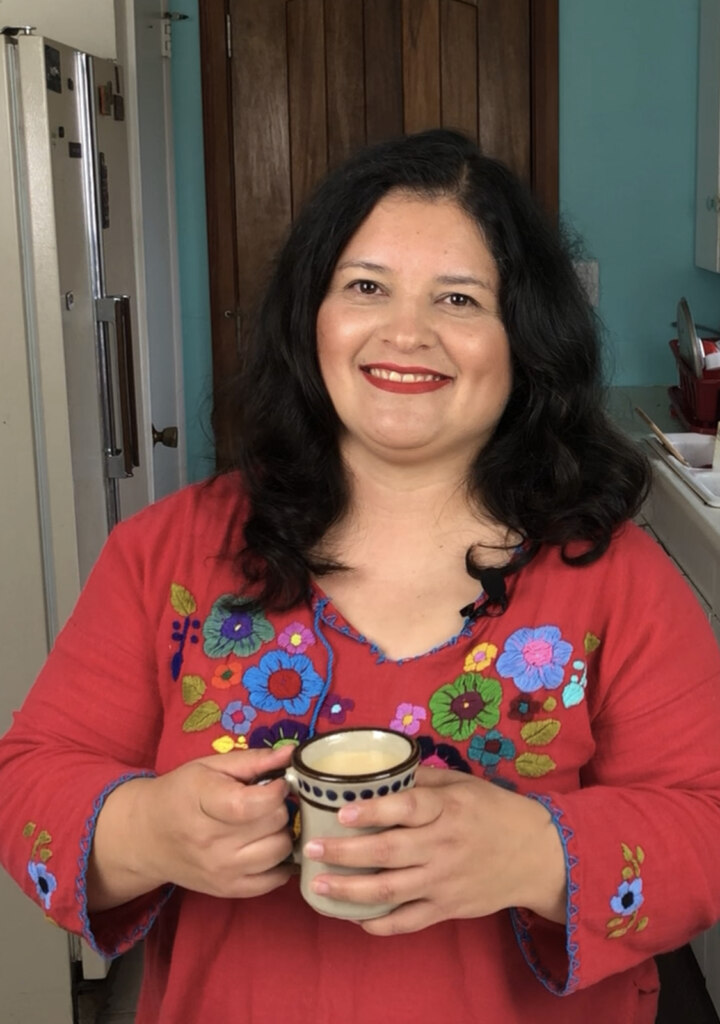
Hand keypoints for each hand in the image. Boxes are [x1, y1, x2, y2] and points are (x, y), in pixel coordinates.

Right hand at [88, 745, 294, 908]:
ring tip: (267, 823)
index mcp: (202, 802)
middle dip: (280, 808)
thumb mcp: (209, 766)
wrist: (146, 837)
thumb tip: (292, 753)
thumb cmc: (180, 794)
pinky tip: (269, 846)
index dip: (276, 790)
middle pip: (272, 824)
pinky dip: (281, 862)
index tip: (278, 782)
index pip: (250, 804)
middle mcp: (210, 842)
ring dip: (282, 833)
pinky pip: (274, 880)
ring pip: (279, 850)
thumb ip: (252, 760)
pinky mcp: (228, 891)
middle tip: (269, 801)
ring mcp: (220, 871)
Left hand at [302, 767, 565, 935]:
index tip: (341, 812)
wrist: (538, 855)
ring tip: (318, 885)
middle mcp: (443, 846)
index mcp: (448, 810)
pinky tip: (354, 919)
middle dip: (344, 854)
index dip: (373, 812)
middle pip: (388, 854)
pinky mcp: (447, 909)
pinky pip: (408, 921)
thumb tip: (381, 770)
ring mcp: (444, 881)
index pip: (407, 810)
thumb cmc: (495, 812)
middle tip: (309, 849)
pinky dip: (380, 925)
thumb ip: (423, 779)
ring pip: (391, 891)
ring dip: (350, 891)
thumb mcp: (464, 784)